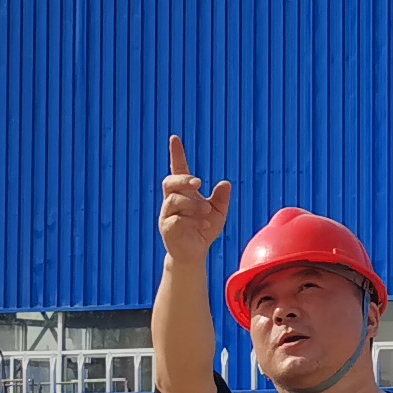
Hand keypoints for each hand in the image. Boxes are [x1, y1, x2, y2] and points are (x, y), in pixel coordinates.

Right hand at [160, 135, 233, 260]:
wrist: (195, 254)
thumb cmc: (204, 230)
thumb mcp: (218, 213)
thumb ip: (221, 198)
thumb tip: (226, 183)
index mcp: (184, 192)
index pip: (178, 169)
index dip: (176, 154)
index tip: (174, 138)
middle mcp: (172, 200)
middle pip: (170, 181)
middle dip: (183, 180)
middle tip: (199, 183)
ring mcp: (167, 213)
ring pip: (174, 200)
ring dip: (192, 204)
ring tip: (206, 212)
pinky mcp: (167, 227)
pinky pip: (176, 218)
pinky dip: (191, 220)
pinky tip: (203, 225)